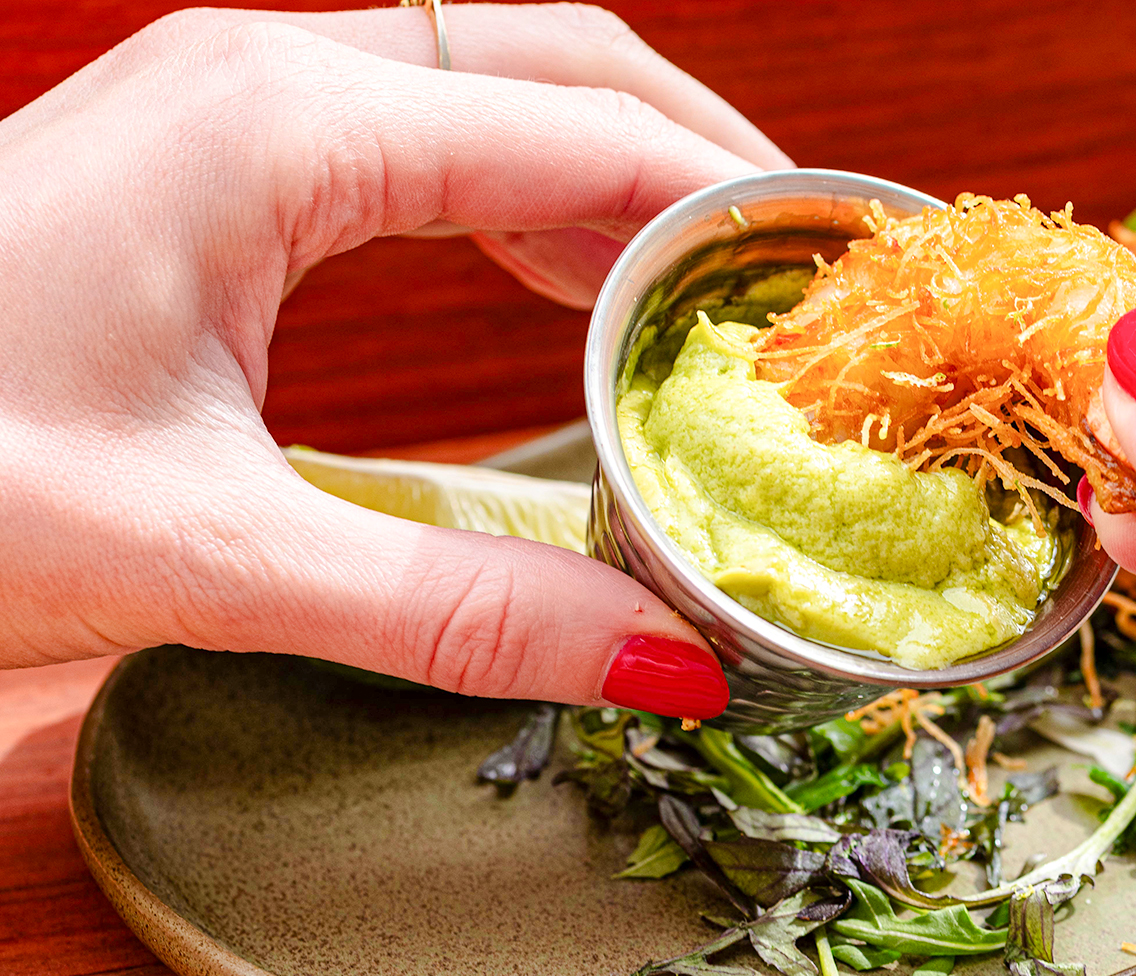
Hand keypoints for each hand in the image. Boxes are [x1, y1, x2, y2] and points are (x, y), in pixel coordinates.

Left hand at [0, 4, 792, 718]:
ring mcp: (233, 104)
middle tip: (787, 270)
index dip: (727, 199)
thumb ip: (456, 609)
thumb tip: (660, 656)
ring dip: (607, 174)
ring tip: (701, 289)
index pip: (579, 126)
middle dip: (690, 152)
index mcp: (280, 126)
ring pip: (487, 84)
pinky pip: (416, 138)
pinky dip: (518, 197)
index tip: (827, 275)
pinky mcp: (212, 159)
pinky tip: (561, 280)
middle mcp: (265, 76)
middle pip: (551, 57)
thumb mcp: (209, 557)